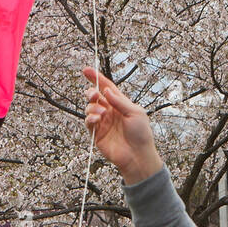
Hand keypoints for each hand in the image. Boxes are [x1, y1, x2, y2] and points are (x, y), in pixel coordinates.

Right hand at [82, 67, 162, 184]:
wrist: (137, 155)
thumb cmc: (141, 134)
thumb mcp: (135, 113)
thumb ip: (119, 101)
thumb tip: (106, 91)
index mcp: (120, 104)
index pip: (106, 87)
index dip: (96, 78)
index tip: (86, 70)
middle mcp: (110, 111)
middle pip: (95, 96)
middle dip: (91, 92)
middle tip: (93, 94)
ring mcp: (103, 122)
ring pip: (89, 108)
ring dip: (92, 107)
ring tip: (102, 114)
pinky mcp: (97, 133)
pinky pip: (88, 121)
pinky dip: (90, 118)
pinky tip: (97, 119)